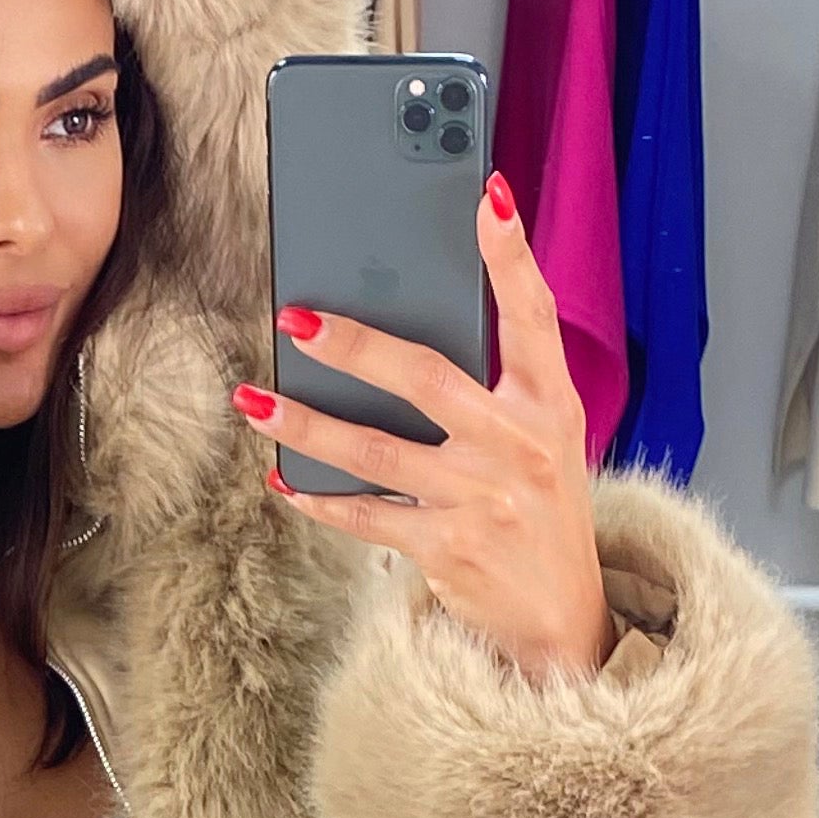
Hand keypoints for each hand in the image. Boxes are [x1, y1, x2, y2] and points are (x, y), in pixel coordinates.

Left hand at [233, 175, 614, 681]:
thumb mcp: (546, 439)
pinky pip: (366, 516)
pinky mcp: (448, 549)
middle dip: (355, 345)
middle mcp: (521, 446)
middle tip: (296, 317)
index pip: (533, 316)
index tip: (487, 197)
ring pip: (376, 452)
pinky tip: (283, 478)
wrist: (562, 620)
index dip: (512, 255)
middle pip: (426, 378)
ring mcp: (482, 500)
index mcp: (553, 404)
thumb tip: (410, 330)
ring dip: (307, 425)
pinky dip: (319, 498)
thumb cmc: (540, 511)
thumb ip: (501, 385)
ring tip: (256, 400)